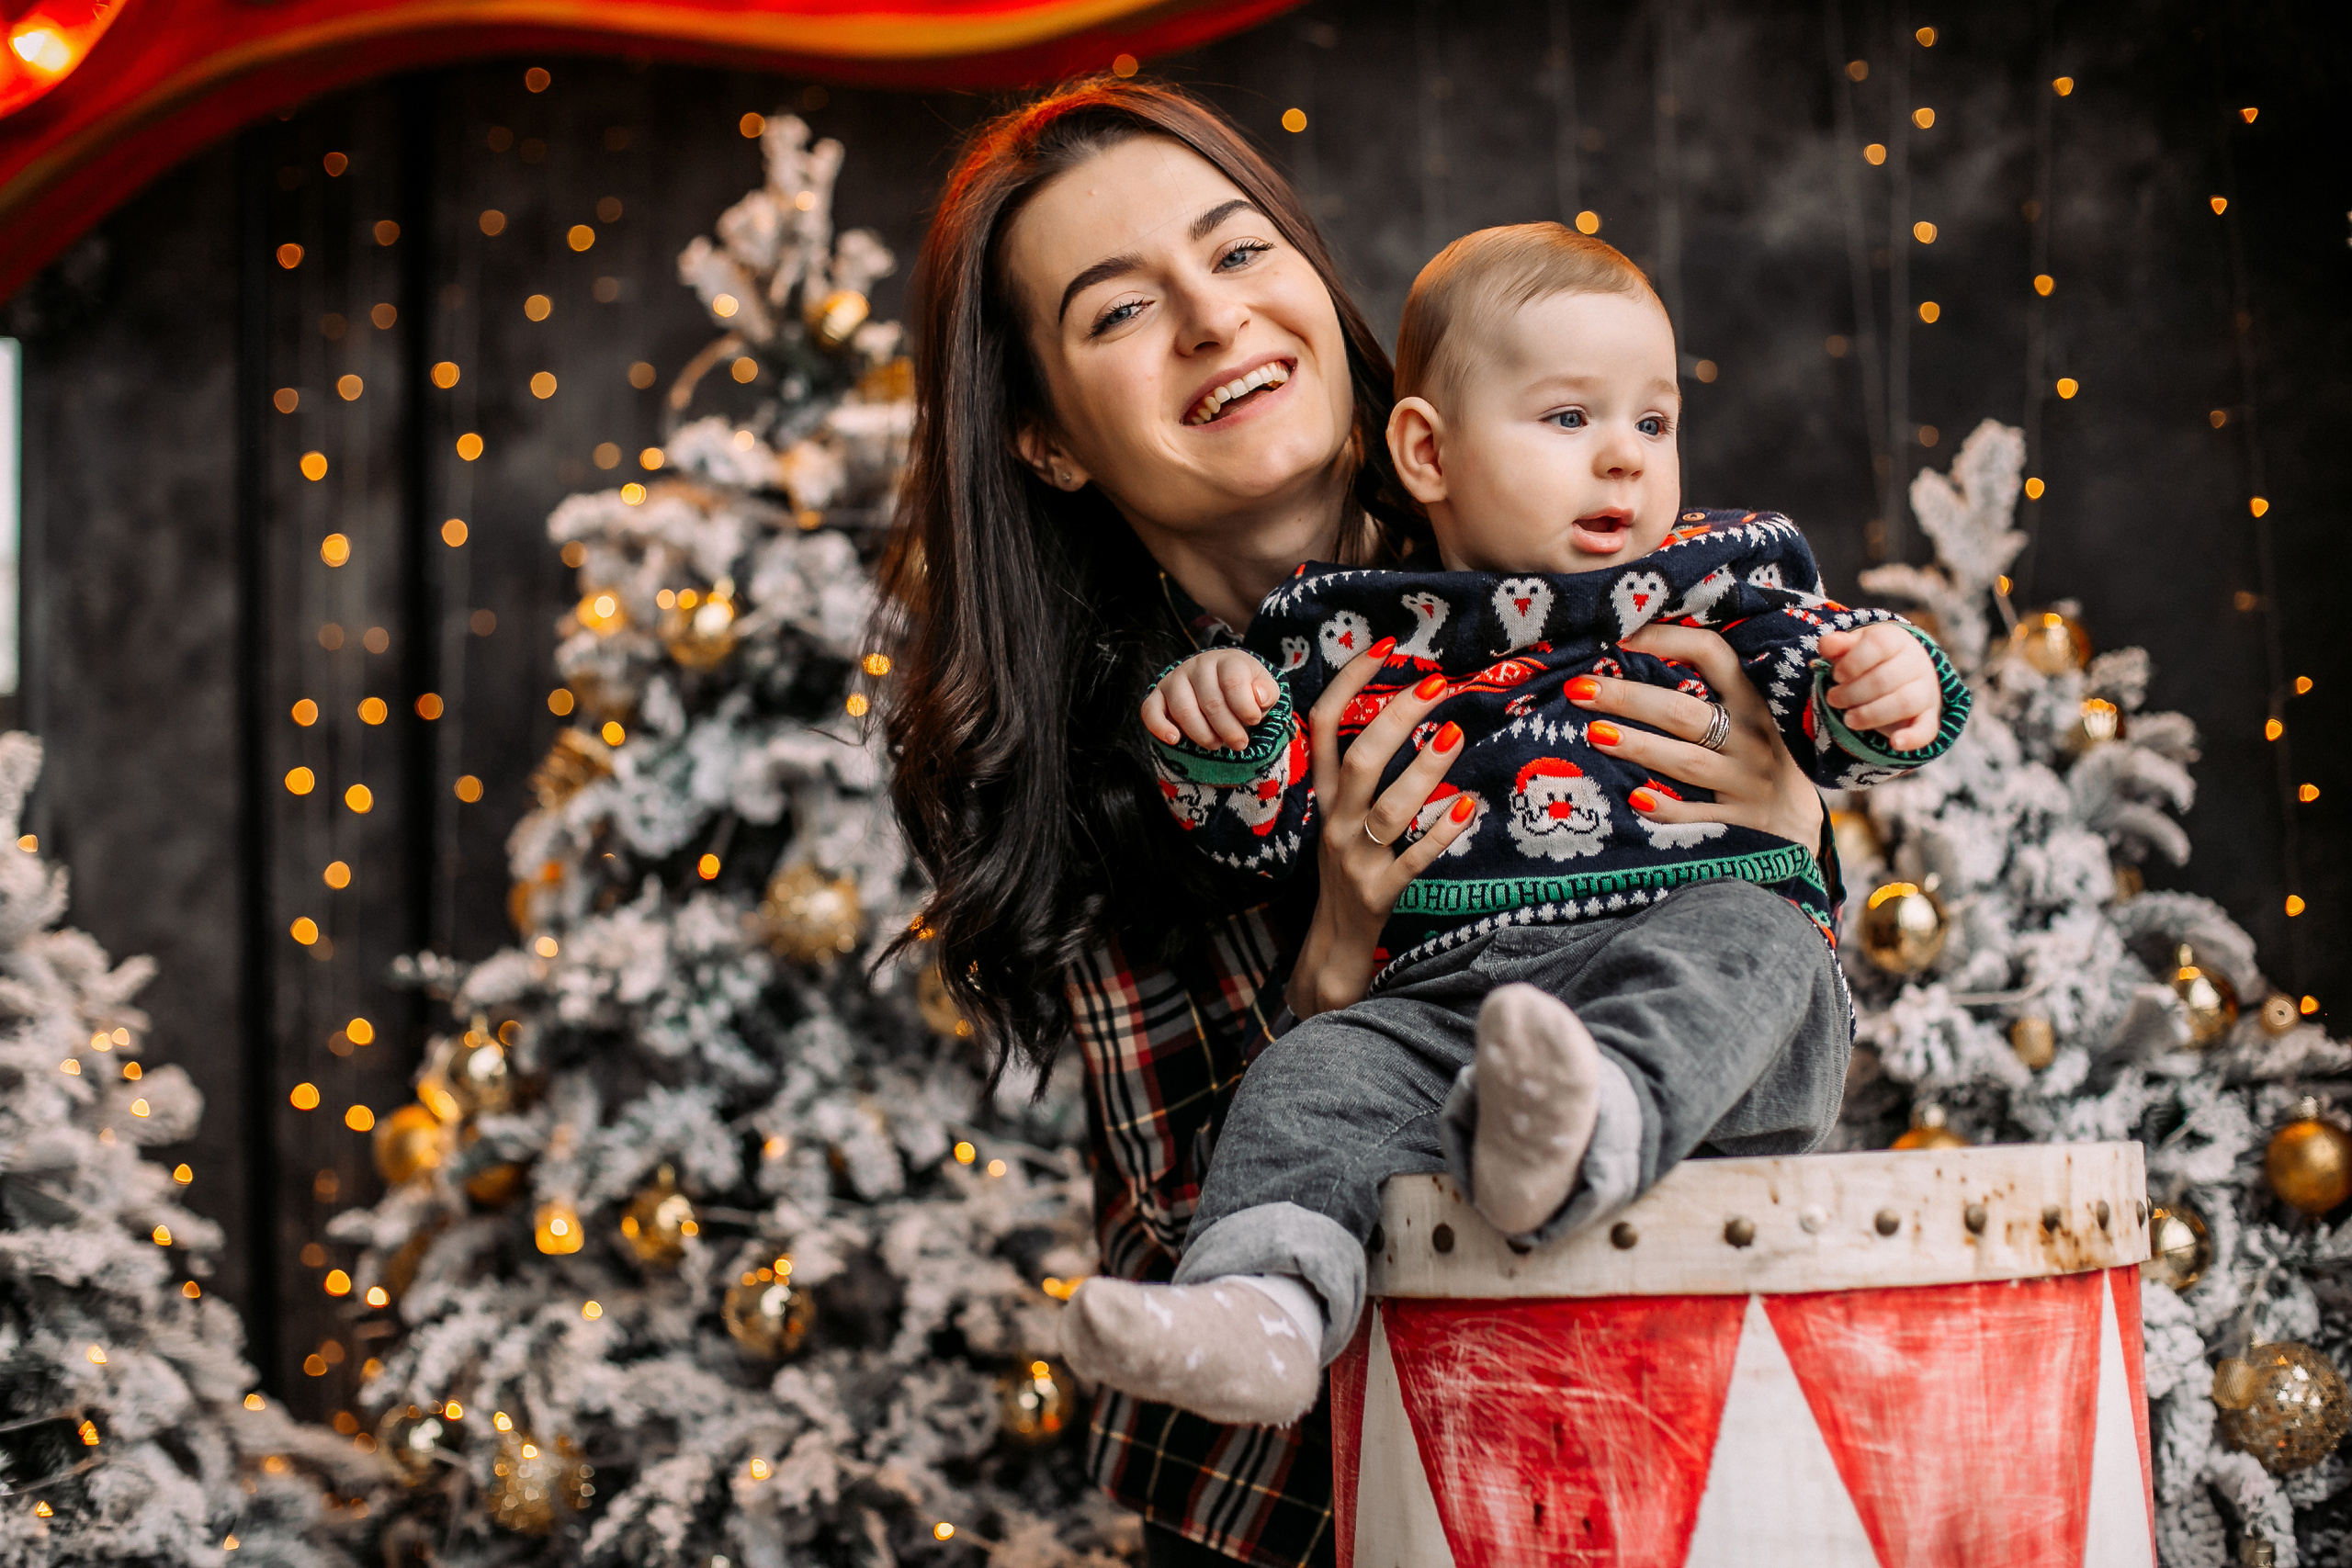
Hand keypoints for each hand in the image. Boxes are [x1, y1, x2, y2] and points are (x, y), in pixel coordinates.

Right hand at [1141, 649, 1278, 750]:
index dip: (1246, 708)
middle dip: (1228, 729)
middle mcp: (1198, 665)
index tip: (1254, 721)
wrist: (1219, 680)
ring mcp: (1175, 679)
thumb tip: (1259, 697)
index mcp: (1226, 660)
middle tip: (1239, 744)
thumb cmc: (1245, 688)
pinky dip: (1160, 727)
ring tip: (1216, 744)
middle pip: (1211, 702)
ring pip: (1183, 710)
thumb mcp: (1264, 688)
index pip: (1233, 682)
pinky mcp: (1157, 695)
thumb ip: (1268, 692)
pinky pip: (1150, 711)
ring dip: (1202, 734)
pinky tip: (1175, 740)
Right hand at [1286, 640, 1480, 1019]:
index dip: (1349, 682)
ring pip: (1389, 808)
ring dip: (1424, 771)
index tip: (1385, 646)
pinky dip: (1441, 834)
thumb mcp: (1339, 816)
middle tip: (1436, 685)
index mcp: (1323, 796)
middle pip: (1359, 759)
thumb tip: (1400, 710)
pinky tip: (1469, 809)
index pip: (1322, 725)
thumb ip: (1357, 771)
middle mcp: (1334, 822)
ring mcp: (1356, 859)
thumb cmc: (1348, 867)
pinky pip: (1414, 860)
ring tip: (1455, 735)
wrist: (1332, 946)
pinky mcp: (1381, 893)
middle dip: (1396, 718)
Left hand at [1566, 624, 1824, 846]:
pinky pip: (1697, 816)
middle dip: (1628, 698)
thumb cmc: (1758, 755)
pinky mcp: (1737, 822)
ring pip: (1686, 761)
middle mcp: (1750, 736)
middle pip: (1682, 711)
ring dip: (1639, 746)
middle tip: (1580, 688)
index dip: (1667, 639)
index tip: (1620, 634)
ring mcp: (1745, 781)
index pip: (1712, 653)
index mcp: (1751, 699)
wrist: (1798, 823)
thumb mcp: (1748, 714)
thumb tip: (1633, 650)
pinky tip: (1634, 799)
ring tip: (1595, 734)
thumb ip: (1709, 686)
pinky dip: (1667, 808)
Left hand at [1817, 624, 1941, 749]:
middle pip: (1884, 679)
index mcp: (1896, 640)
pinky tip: (1894, 744)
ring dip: (1870, 715)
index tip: (1836, 676)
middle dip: (1851, 693)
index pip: (1878, 645)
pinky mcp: (1929, 716)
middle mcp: (1917, 663)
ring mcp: (1926, 690)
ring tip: (1848, 719)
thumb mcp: (1853, 647)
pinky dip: (1913, 738)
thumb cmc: (1869, 659)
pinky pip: (1927, 729)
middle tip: (1833, 699)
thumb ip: (1838, 645)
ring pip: (1903, 703)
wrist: (1904, 671)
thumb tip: (1826, 644)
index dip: (1852, 663)